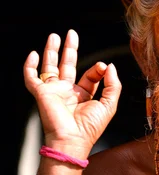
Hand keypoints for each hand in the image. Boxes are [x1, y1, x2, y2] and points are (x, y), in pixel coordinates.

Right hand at [23, 29, 121, 154]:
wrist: (72, 140)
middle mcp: (67, 92)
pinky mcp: (41, 94)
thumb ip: (113, 84)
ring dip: (51, 51)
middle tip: (72, 33)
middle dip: (69, 49)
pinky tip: (33, 54)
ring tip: (54, 36)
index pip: (90, 76)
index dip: (97, 69)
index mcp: (84, 95)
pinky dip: (30, 66)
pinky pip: (31, 78)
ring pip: (50, 67)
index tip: (103, 67)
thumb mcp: (109, 104)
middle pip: (67, 65)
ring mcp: (54, 92)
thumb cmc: (90, 127)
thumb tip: (110, 66)